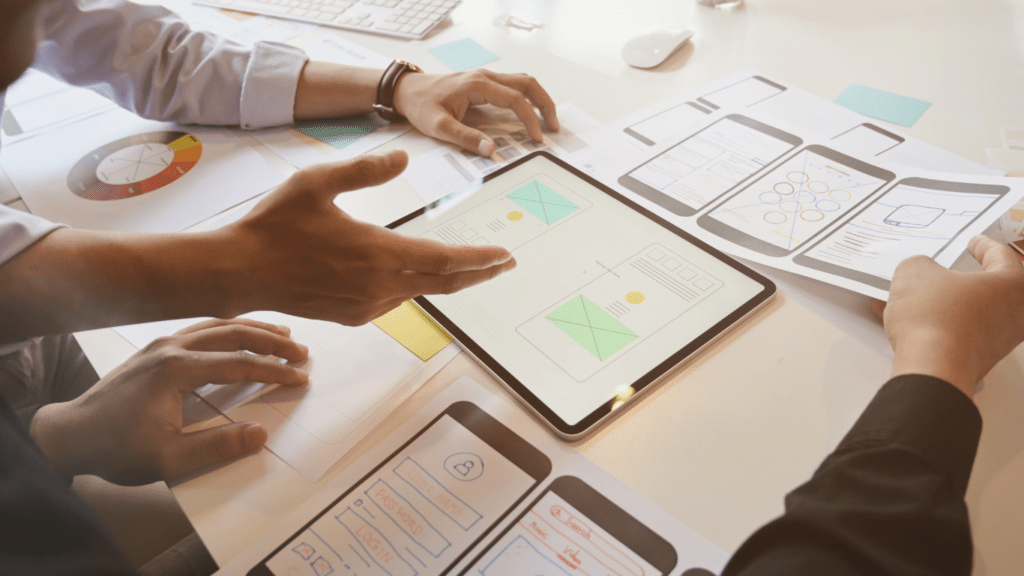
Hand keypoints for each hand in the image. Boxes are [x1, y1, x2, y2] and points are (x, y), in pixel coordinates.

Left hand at [29, 319, 308, 484]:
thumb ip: (216, 446)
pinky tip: (239, 334)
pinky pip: (201, 329)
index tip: (300, 378)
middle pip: (234, 334)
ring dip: (253, 329)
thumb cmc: (114, 448)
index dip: (274, 372)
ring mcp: (161, 344)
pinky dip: (229, 329)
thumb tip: (259, 435)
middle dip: (271, 342)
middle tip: (301, 352)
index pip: (239, 364)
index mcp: (176, 370)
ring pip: (218, 325)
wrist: (69, 435)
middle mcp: (171, 348)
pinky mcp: (155, 349)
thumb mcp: (167, 459)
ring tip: (282, 336)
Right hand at [213, 150, 516, 324]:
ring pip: (418, 292)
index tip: (504, 256)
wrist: (239, 272)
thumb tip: (402, 159)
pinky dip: (412, 287)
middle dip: (477, 273)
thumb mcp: (316, 182)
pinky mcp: (352, 316)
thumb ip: (365, 170)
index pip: (443, 259)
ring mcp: (365, 305)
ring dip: (444, 280)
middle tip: (502, 265)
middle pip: (442, 282)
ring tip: (465, 267)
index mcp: (376, 252)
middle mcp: (378, 285)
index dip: (478, 258)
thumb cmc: (275, 225)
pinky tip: (414, 276)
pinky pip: (394, 300)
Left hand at [394, 70, 558, 155]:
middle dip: (545, 105)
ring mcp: (487, 78)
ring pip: (524, 82)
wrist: (408, 90)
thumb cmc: (421, 105)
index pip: (516, 99)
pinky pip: (514, 86)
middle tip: (554, 128)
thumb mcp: (438, 126)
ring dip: (539, 100)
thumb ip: (465, 138)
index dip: (530, 119)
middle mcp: (486, 77)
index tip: (537, 138)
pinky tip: (530, 115)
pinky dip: (528, 99)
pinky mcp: (485, 83)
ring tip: (548, 122)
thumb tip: (491, 150)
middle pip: (528, 83)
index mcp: (478, 85)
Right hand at [872, 236, 1023, 396]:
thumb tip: (920, 272)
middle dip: (967, 279)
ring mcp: (1001, 340)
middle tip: (949, 271)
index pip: (1002, 255)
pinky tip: (913, 322)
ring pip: (975, 312)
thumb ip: (920, 265)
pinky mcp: (981, 359)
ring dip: (949, 304)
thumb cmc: (935, 319)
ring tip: (917, 298)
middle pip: (992, 287)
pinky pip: (961, 334)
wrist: (932, 367)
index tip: (974, 243)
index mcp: (1013, 284)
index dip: (984, 245)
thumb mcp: (915, 272)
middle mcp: (1016, 313)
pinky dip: (941, 325)